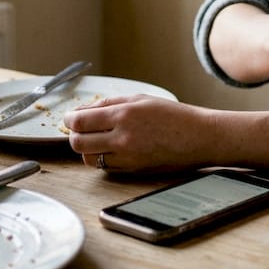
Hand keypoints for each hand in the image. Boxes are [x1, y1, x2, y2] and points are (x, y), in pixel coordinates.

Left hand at [64, 95, 214, 171]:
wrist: (198, 137)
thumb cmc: (173, 115)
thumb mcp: (140, 99)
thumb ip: (109, 103)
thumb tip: (83, 110)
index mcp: (123, 115)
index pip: (80, 121)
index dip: (69, 120)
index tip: (71, 118)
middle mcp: (122, 138)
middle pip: (78, 143)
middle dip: (74, 135)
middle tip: (80, 129)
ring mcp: (127, 157)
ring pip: (88, 158)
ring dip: (87, 149)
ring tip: (97, 139)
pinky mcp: (133, 170)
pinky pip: (105, 167)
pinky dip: (102, 158)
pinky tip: (111, 149)